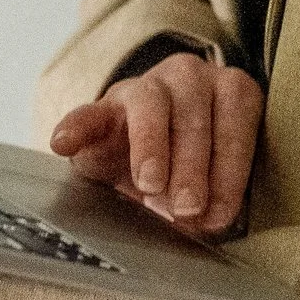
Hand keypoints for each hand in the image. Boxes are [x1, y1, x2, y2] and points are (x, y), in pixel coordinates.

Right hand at [49, 52, 261, 238]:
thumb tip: (211, 220)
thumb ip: (219, 192)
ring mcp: (144, 88)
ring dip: (150, 146)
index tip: (221, 211)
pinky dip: (75, 127)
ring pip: (149, 105)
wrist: (151, 152)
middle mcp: (190, 79)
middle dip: (193, 165)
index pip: (236, 119)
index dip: (230, 168)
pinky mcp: (102, 108)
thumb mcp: (216, 175)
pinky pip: (87, 113)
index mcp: (229, 92)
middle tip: (188, 207)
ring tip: (149, 184)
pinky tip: (63, 144)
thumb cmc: (196, 163)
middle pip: (193, 114)